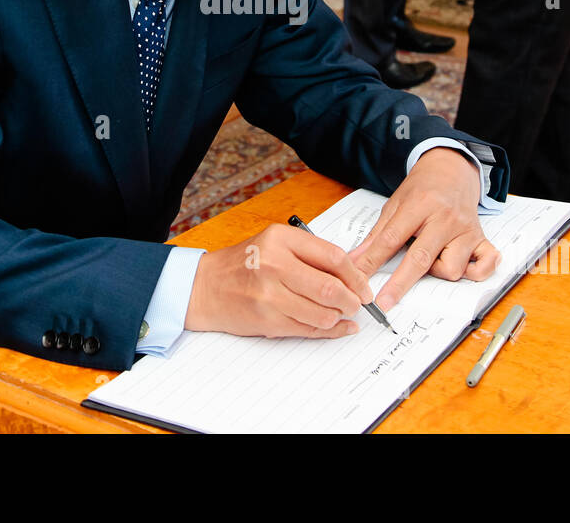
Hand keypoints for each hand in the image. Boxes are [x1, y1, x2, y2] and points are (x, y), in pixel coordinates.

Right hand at [185, 223, 373, 337]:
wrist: (205, 287)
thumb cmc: (242, 264)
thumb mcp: (274, 244)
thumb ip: (309, 254)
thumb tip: (350, 275)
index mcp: (281, 238)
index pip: (333, 257)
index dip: (355, 275)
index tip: (364, 286)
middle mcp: (275, 264)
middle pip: (330, 288)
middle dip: (352, 300)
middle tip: (357, 304)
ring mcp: (270, 294)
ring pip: (322, 313)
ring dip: (339, 318)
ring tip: (341, 315)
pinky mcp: (267, 319)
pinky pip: (307, 330)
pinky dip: (328, 331)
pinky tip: (336, 327)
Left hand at [349, 148, 499, 312]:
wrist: (452, 170)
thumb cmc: (423, 189)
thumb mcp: (395, 204)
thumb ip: (377, 234)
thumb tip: (356, 261)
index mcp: (420, 205)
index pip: (392, 239)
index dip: (373, 262)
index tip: (360, 280)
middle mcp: (446, 218)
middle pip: (422, 258)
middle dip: (400, 283)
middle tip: (384, 302)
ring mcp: (466, 230)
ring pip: (452, 269)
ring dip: (437, 272)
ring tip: (432, 258)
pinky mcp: (482, 239)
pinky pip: (484, 266)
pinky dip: (475, 274)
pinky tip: (464, 269)